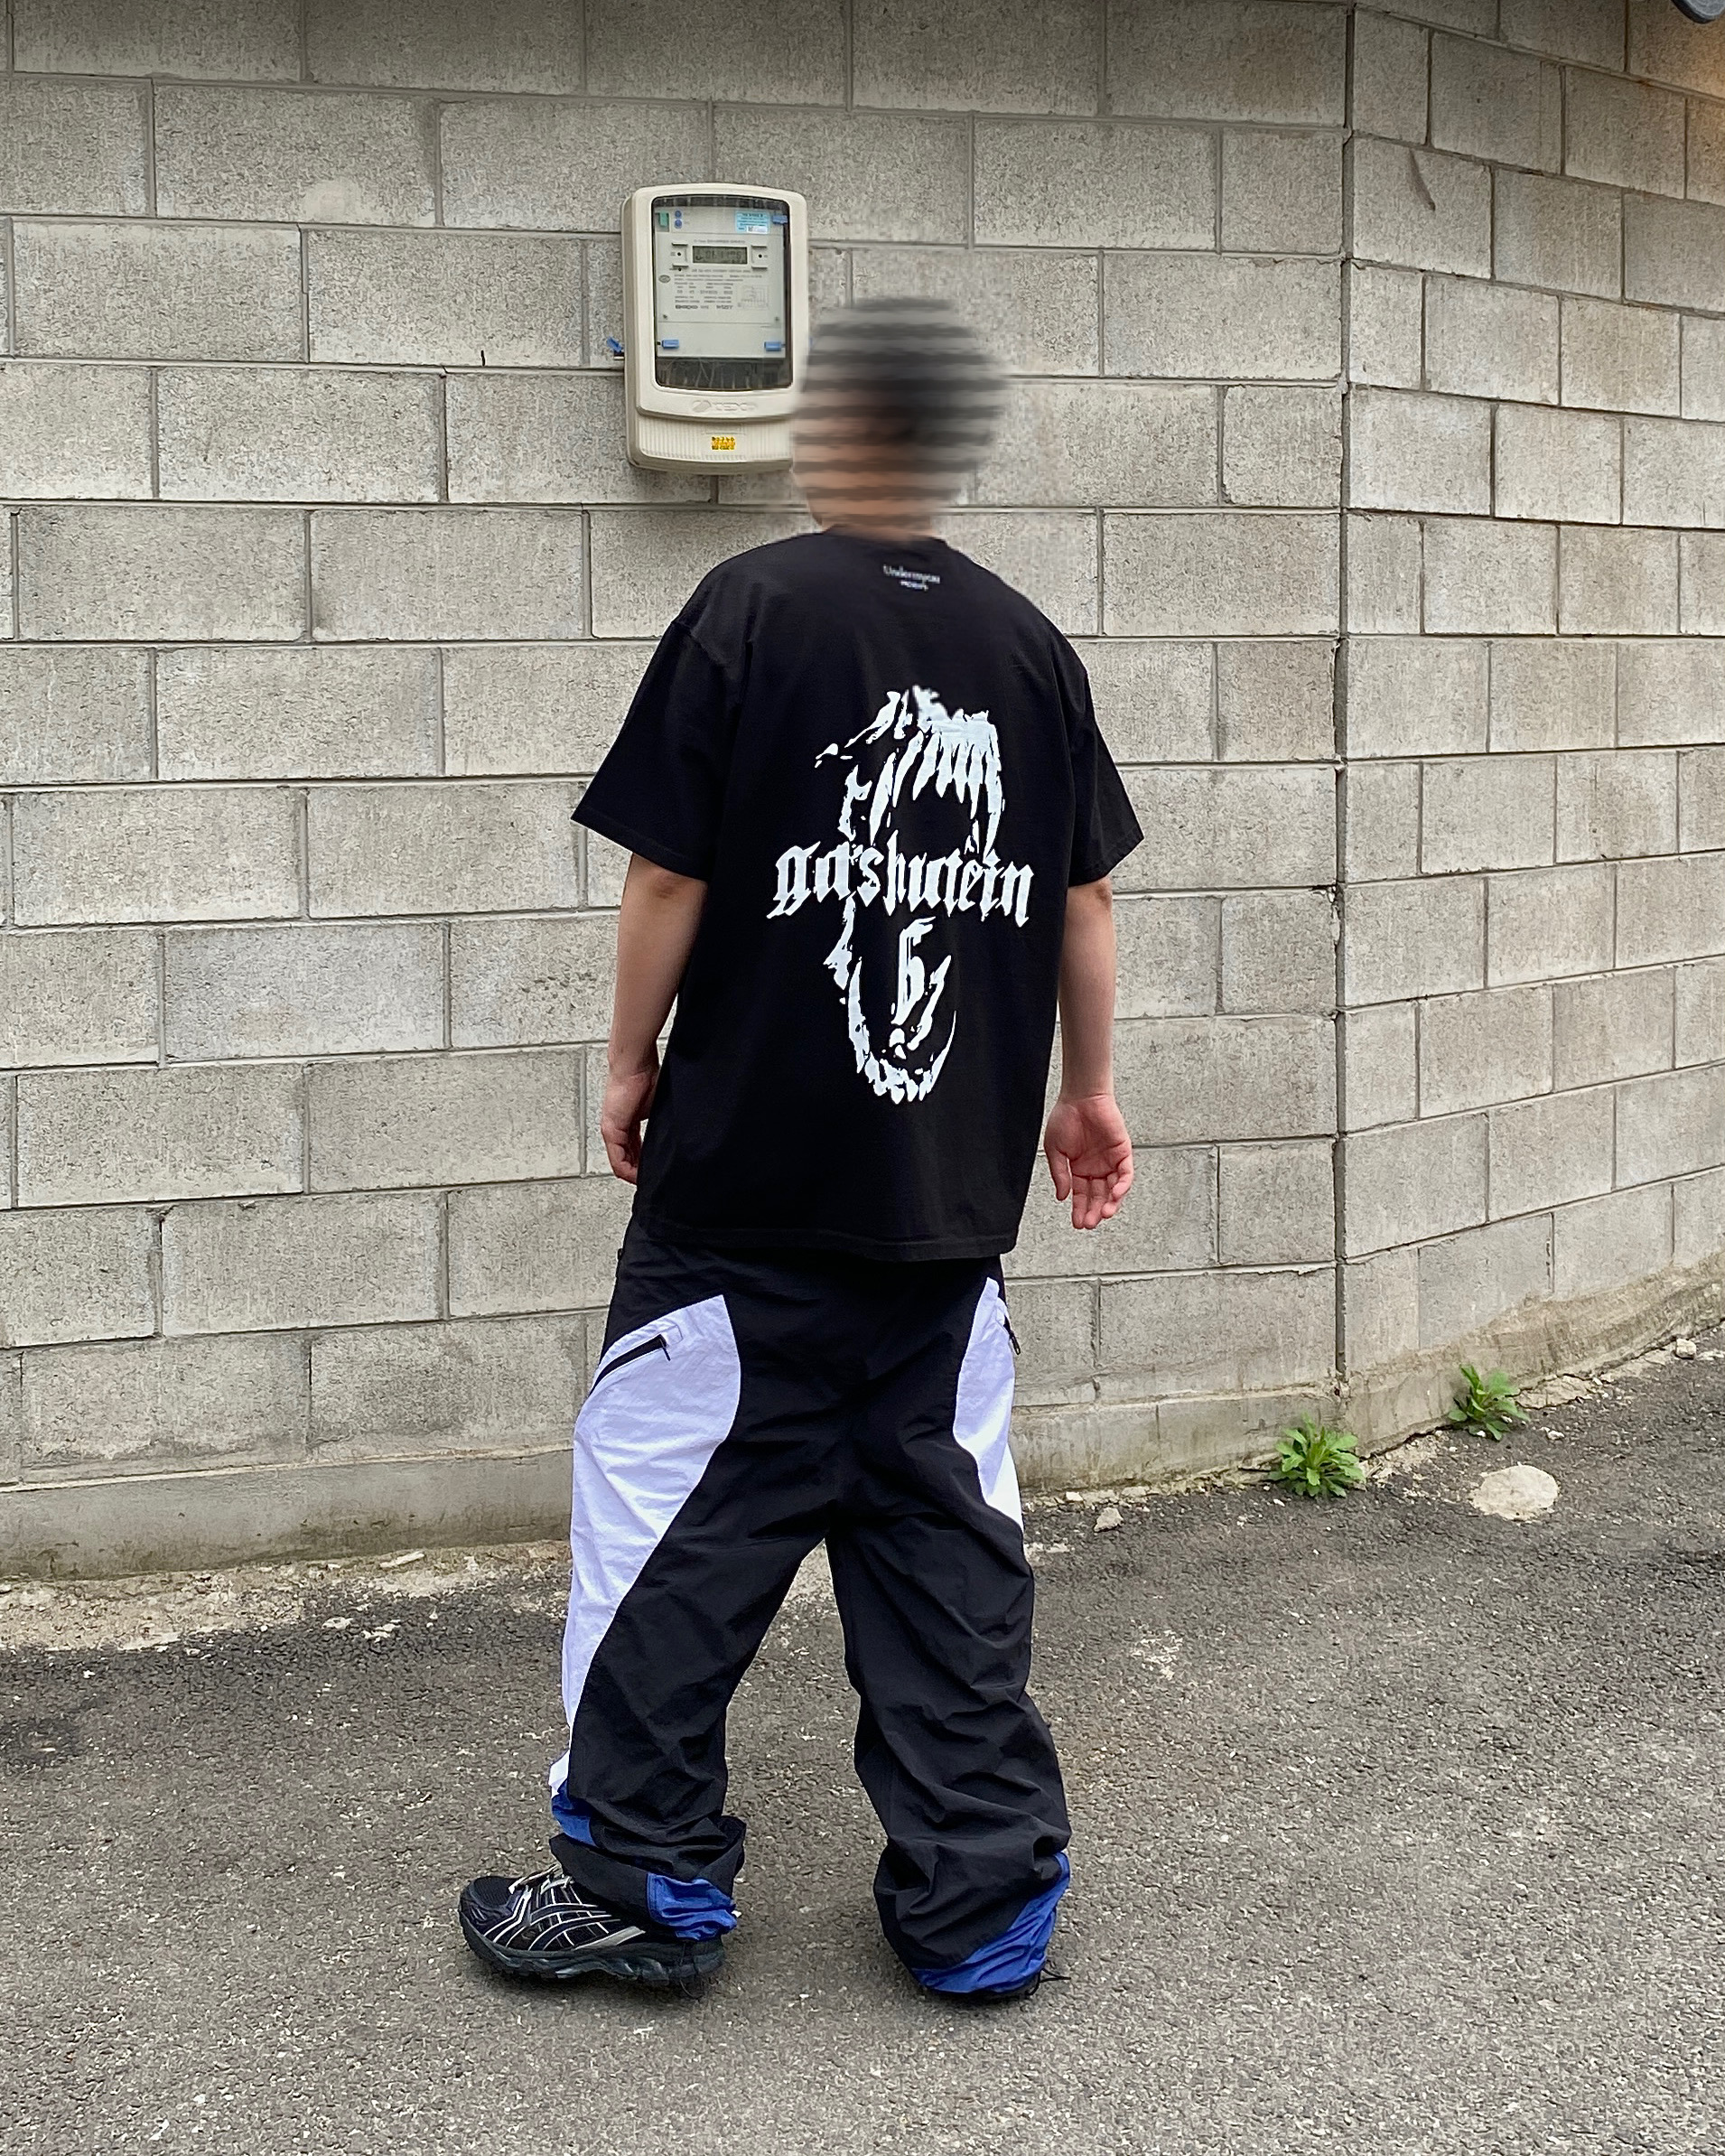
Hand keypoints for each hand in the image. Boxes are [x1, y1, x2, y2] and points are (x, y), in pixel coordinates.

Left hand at [600, 1060, 658, 1184]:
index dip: (645, 1164)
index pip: (636, 1150)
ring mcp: (612, 1130)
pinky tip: (638, 1177)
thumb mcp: (658, 1107)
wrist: (636, 1063)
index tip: (657, 1172)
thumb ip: (661, 1124)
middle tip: (653, 1182)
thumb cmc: (648, 1077)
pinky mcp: (611, 1130)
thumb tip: (675, 1138)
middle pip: (627, 1160)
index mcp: (629, 1122)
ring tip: (647, 1183)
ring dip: (635, 1175)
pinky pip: (617, 1159)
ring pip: (621, 1163)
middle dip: (640, 1173)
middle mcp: (618, 1128)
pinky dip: (628, 1171)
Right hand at [1043, 1093, 1133, 1230]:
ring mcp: (1110, 1161)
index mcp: (1079, 1168)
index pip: (1081, 1195)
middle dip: (1094, 1211)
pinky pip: (1125, 1174)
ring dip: (1110, 1203)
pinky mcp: (1122, 1152)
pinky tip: (1114, 1195)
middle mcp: (1096, 1167)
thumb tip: (1062, 1197)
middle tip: (1089, 1223)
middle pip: (1098, 1196)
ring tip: (1103, 1214)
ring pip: (1113, 1189)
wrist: (1081, 1097)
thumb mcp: (1055, 1151)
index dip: (1079, 1209)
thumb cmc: (1066, 1118)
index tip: (1077, 1223)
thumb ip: (1060, 1174)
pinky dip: (1122, 1186)